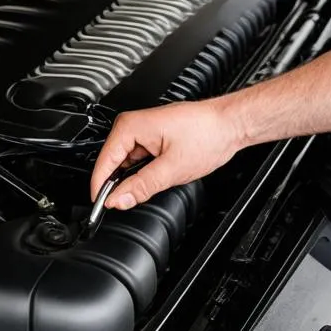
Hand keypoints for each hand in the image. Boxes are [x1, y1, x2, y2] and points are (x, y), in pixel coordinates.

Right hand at [90, 99, 244, 209]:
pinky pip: (138, 158)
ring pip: (126, 162)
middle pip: (112, 162)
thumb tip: (119, 199)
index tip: (100, 206)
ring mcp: (144, 130)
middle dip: (117, 184)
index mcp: (131, 126)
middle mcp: (134, 124)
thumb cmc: (208, 134)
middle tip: (123, 204)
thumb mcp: (172, 168)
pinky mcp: (154, 137)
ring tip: (147, 187)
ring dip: (132, 178)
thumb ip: (141, 186)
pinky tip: (153, 179)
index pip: (104, 161)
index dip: (100, 187)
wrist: (230, 124)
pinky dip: (142, 172)